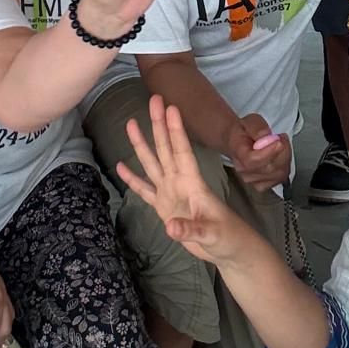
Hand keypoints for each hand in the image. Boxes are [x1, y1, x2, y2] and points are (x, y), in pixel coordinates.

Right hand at [117, 95, 255, 267]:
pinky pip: (144, 190)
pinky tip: (121, 166)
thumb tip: (170, 227)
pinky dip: (133, 179)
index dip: (176, 130)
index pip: (182, 151)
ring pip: (153, 163)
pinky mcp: (163, 206)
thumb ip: (191, 230)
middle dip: (159, 125)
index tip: (171, 107)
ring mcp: (170, 192)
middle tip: (154, 99)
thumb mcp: (212, 234)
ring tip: (130, 123)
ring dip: (141, 145)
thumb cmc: (226, 236)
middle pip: (166, 149)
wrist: (227, 249)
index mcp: (193, 182)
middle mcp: (179, 182)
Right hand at [228, 113, 292, 191]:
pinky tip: (281, 156)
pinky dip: (285, 166)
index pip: (253, 160)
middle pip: (269, 168)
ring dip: (285, 158)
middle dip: (282, 151)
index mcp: (238, 153)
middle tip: (282, 137)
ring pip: (278, 174)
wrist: (237, 141)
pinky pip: (280, 178)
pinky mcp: (262, 185)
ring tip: (282, 144)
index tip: (278, 141)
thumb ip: (258, 127)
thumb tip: (266, 135)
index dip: (269, 152)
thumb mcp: (250, 121)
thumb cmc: (245, 131)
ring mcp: (252, 180)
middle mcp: (243, 171)